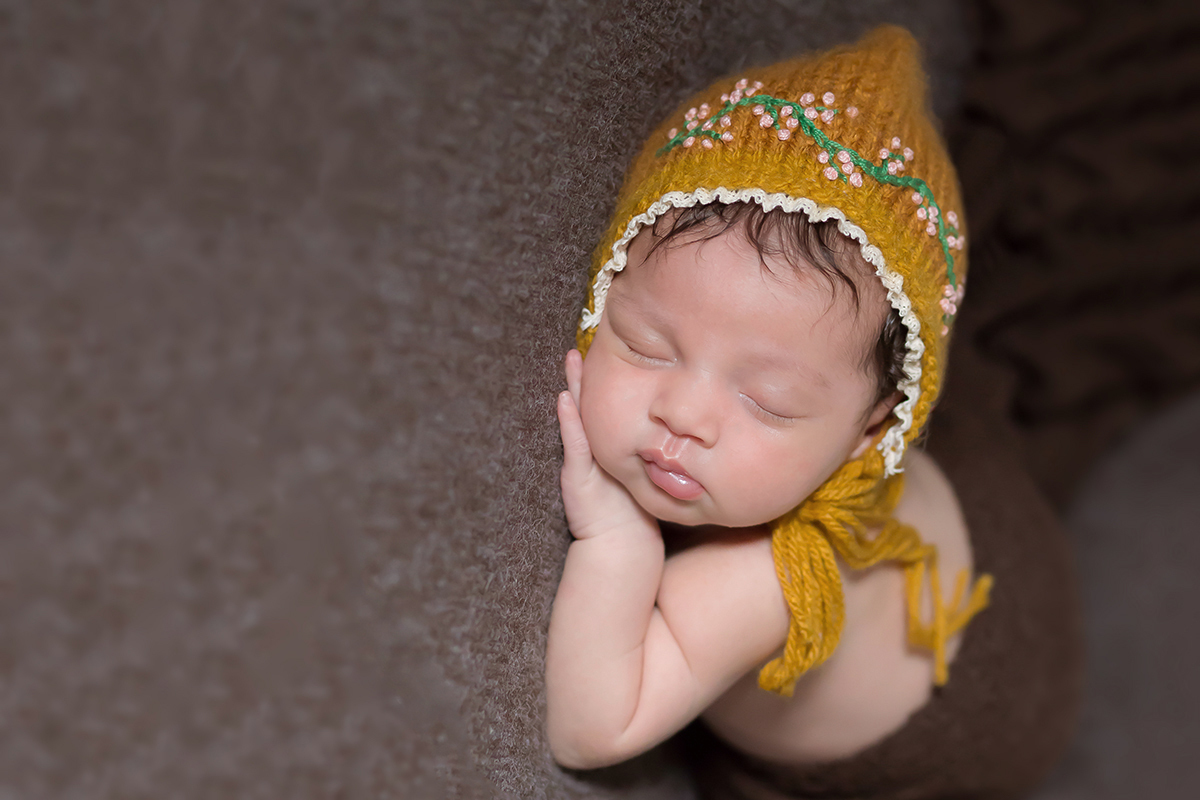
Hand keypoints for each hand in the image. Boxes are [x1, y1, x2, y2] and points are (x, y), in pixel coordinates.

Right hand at [557, 349, 657, 539]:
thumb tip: (678, 431)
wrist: (619, 548)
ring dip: (573, 390)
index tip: (608, 354)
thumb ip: (651, 455)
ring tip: (571, 361)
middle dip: (584, 378)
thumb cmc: (634, 517)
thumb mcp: (645, 477)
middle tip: (577, 348)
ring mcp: (583, 464)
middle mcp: (593, 453)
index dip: (604, 385)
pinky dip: (570, 423)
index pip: (606, 411)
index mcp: (608, 450)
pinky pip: (575, 445)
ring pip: (578, 420)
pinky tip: (565, 401)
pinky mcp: (577, 477)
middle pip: (588, 408)